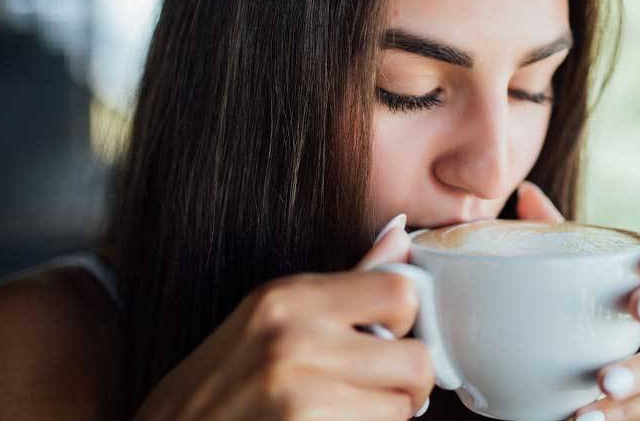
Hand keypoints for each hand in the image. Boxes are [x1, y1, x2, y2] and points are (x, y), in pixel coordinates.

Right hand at [133, 215, 433, 420]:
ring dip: (385, 414)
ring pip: (401, 408)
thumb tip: (400, 236)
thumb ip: (346, 282)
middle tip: (383, 389)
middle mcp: (296, 337)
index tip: (390, 338)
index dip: (406, 320)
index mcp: (292, 296)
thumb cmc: (223, 380)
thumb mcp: (273, 316)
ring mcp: (300, 390)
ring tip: (346, 409)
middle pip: (416, 359)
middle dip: (408, 381)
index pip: (400, 292)